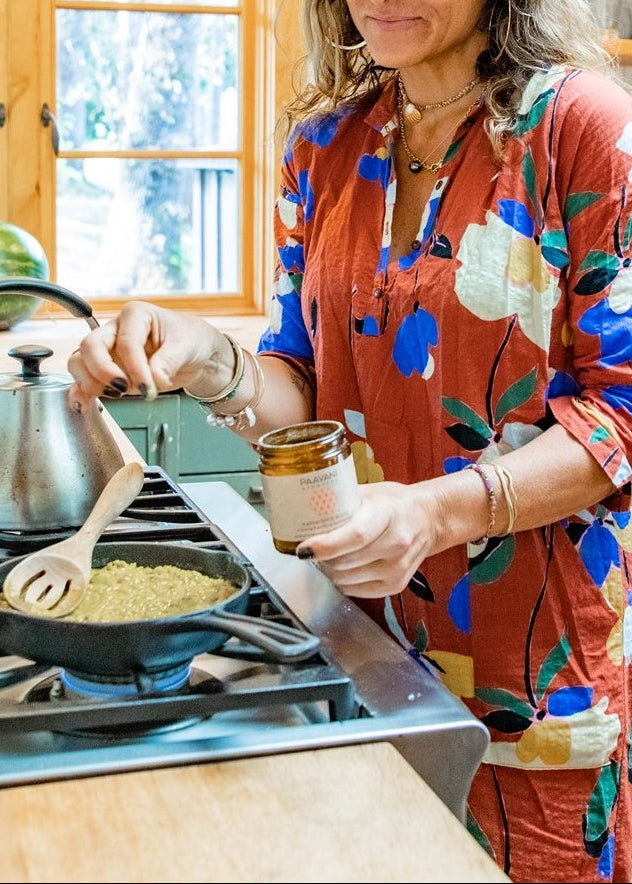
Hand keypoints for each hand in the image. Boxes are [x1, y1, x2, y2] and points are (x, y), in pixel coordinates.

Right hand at [68, 301, 224, 408]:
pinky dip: (82, 391)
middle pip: (90, 346)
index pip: (126, 342)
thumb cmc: (191, 340)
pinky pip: (85, 378)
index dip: (134, 368)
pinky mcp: (108, 370)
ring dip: (91, 381)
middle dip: (103, 371)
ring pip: (80, 361)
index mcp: (136, 315)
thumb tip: (155, 378)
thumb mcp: (187, 346)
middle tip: (124, 389)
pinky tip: (85, 403)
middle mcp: (116, 329)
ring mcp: (108, 350)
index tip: (148, 388)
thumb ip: (169, 361)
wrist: (196, 355)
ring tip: (115, 394)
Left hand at [296, 482, 437, 598]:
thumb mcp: (368, 492)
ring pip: (347, 580)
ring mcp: (398, 568)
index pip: (355, 535)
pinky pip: (356, 591)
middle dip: (321, 559)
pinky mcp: (396, 585)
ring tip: (329, 557)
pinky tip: (343, 568)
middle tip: (312, 550)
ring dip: (330, 571)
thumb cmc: (393, 503)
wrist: (429, 519)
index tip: (304, 548)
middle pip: (346, 562)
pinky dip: (343, 581)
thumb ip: (339, 501)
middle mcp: (396, 544)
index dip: (326, 545)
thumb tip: (303, 510)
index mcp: (388, 514)